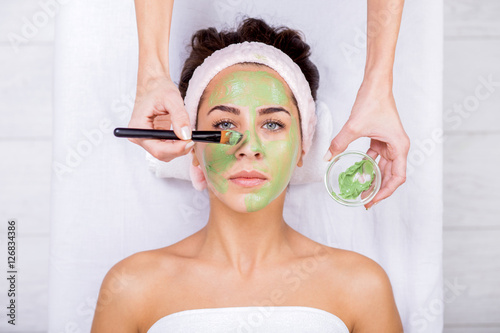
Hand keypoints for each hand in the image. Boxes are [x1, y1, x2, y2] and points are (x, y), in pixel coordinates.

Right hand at [128, 75, 193, 161]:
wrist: (154, 84)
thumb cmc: (159, 88)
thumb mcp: (172, 98)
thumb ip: (180, 117)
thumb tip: (186, 135)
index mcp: (138, 127)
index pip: (157, 148)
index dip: (175, 149)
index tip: (189, 141)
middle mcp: (139, 136)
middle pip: (161, 153)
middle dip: (179, 149)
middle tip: (193, 138)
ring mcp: (146, 138)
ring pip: (165, 153)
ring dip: (179, 147)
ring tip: (188, 135)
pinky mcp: (153, 138)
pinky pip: (166, 147)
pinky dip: (177, 144)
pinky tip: (183, 136)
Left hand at [323, 81, 409, 209]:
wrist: (375, 85)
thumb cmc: (372, 102)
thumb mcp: (354, 126)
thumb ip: (340, 143)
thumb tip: (327, 157)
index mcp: (399, 147)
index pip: (397, 177)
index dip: (385, 191)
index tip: (372, 200)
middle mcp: (397, 147)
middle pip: (390, 175)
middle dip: (378, 189)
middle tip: (364, 201)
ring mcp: (389, 143)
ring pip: (382, 168)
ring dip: (372, 179)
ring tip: (360, 192)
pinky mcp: (380, 139)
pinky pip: (375, 158)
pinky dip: (367, 167)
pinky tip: (356, 175)